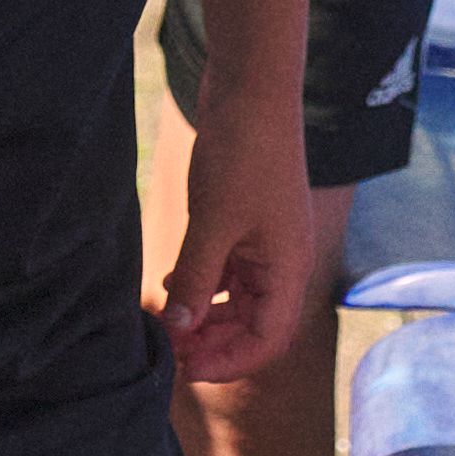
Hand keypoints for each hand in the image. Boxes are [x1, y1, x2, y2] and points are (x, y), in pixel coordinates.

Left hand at [156, 95, 326, 394]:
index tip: (185, 368)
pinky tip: (171, 282)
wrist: (250, 87)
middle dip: (212, 342)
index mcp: (288, 269)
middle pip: (252, 325)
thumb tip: (179, 329)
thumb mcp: (212, 222)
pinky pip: (226, 269)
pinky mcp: (246, 221)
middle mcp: (282, 261)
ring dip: (204, 314)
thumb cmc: (242, 152)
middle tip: (168, 349)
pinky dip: (201, 282)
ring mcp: (265, 241)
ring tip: (166, 320)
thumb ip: (196, 279)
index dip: (228, 362)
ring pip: (237, 299)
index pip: (266, 340)